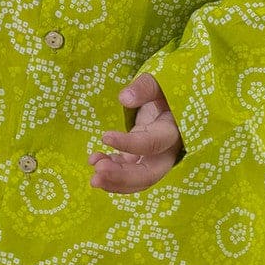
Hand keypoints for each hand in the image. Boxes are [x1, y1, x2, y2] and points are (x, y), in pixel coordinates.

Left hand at [88, 73, 184, 193]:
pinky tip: (96, 162)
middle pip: (148, 174)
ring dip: (114, 181)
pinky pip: (129, 175)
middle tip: (96, 175)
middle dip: (122, 178)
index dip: (129, 144)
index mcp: (172, 131)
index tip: (105, 137)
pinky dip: (112, 173)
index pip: (152, 144)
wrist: (168, 102)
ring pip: (137, 180)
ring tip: (93, 176)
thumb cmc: (163, 91)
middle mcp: (166, 151)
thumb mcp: (157, 83)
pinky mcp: (141, 160)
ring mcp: (154, 160)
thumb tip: (125, 98)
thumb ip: (144, 87)